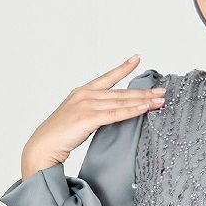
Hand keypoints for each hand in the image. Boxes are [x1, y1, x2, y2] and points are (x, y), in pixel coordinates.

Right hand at [19, 54, 165, 178]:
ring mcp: (85, 105)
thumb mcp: (80, 119)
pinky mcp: (87, 118)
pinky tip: (144, 110)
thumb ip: (96, 113)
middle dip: (143, 92)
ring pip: (120, 102)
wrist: (43, 146)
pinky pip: (114, 114)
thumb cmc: (60, 136)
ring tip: (160, 101)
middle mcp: (85, 95)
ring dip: (143, 101)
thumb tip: (114, 114)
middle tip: (163, 91)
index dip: (123, 68)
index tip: (137, 58)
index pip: (107, 77)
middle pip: (120, 92)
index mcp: (82, 92)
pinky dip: (131, 111)